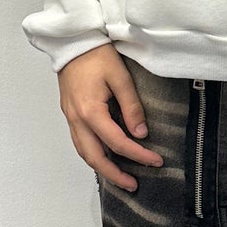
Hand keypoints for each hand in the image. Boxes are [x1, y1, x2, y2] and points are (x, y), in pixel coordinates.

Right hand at [59, 43, 162, 192]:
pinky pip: (79, 141)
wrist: (72, 42)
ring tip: (120, 177)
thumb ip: (131, 107)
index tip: (156, 161)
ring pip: (84, 152)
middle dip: (114, 174)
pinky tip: (105, 157)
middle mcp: (77, 118)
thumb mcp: (120, 77)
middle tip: (134, 185)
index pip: (118, 142)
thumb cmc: (97, 54)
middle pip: (94, 157)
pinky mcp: (70, 113)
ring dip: (101, 168)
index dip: (138, 155)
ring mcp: (70, 117)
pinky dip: (92, 154)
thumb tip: (141, 133)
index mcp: (90, 111)